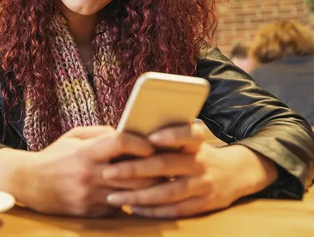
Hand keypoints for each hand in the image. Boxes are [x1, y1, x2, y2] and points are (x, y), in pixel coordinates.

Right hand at [18, 126, 157, 216]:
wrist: (29, 183)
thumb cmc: (54, 156)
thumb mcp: (74, 136)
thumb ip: (101, 134)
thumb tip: (128, 134)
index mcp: (85, 152)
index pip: (120, 143)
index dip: (140, 143)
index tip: (152, 144)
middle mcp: (89, 175)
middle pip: (134, 174)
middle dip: (154, 170)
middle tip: (167, 165)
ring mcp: (90, 197)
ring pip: (131, 195)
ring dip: (148, 189)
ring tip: (159, 181)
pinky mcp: (90, 213)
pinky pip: (119, 209)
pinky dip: (131, 202)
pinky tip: (140, 197)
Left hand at [102, 124, 277, 217]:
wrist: (237, 172)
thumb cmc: (198, 152)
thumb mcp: (191, 139)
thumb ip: (168, 137)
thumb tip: (128, 134)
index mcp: (197, 142)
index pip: (188, 134)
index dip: (172, 136)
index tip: (151, 139)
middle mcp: (201, 162)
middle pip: (166, 165)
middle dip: (134, 170)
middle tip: (108, 172)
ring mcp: (204, 184)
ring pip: (168, 192)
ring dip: (138, 196)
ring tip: (114, 196)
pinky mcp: (205, 204)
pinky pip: (175, 210)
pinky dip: (153, 210)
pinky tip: (133, 208)